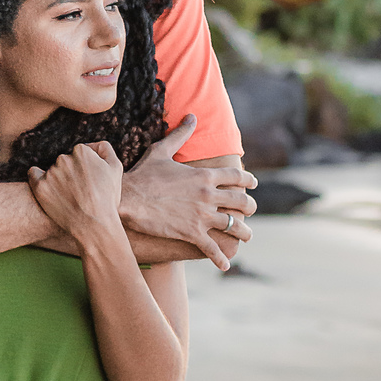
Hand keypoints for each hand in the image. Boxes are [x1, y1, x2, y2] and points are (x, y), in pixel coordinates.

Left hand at [28, 142, 123, 244]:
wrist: (94, 226)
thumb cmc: (107, 199)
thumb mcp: (116, 169)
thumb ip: (104, 149)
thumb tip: (91, 145)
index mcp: (81, 151)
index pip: (79, 154)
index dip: (85, 168)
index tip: (89, 181)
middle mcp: (64, 158)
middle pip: (65, 162)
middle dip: (71, 173)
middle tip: (80, 191)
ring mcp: (51, 173)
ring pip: (53, 171)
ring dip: (58, 180)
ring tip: (69, 197)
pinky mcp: (40, 187)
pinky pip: (33, 174)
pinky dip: (37, 178)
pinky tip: (46, 186)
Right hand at [121, 116, 256, 271]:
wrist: (128, 199)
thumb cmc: (143, 174)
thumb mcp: (162, 150)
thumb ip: (181, 134)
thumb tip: (192, 116)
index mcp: (205, 175)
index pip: (236, 176)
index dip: (248, 180)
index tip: (253, 184)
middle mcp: (209, 195)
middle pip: (241, 202)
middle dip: (249, 206)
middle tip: (251, 209)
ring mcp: (202, 216)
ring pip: (234, 226)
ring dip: (244, 232)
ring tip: (247, 236)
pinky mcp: (193, 233)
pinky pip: (213, 248)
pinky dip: (220, 258)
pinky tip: (225, 264)